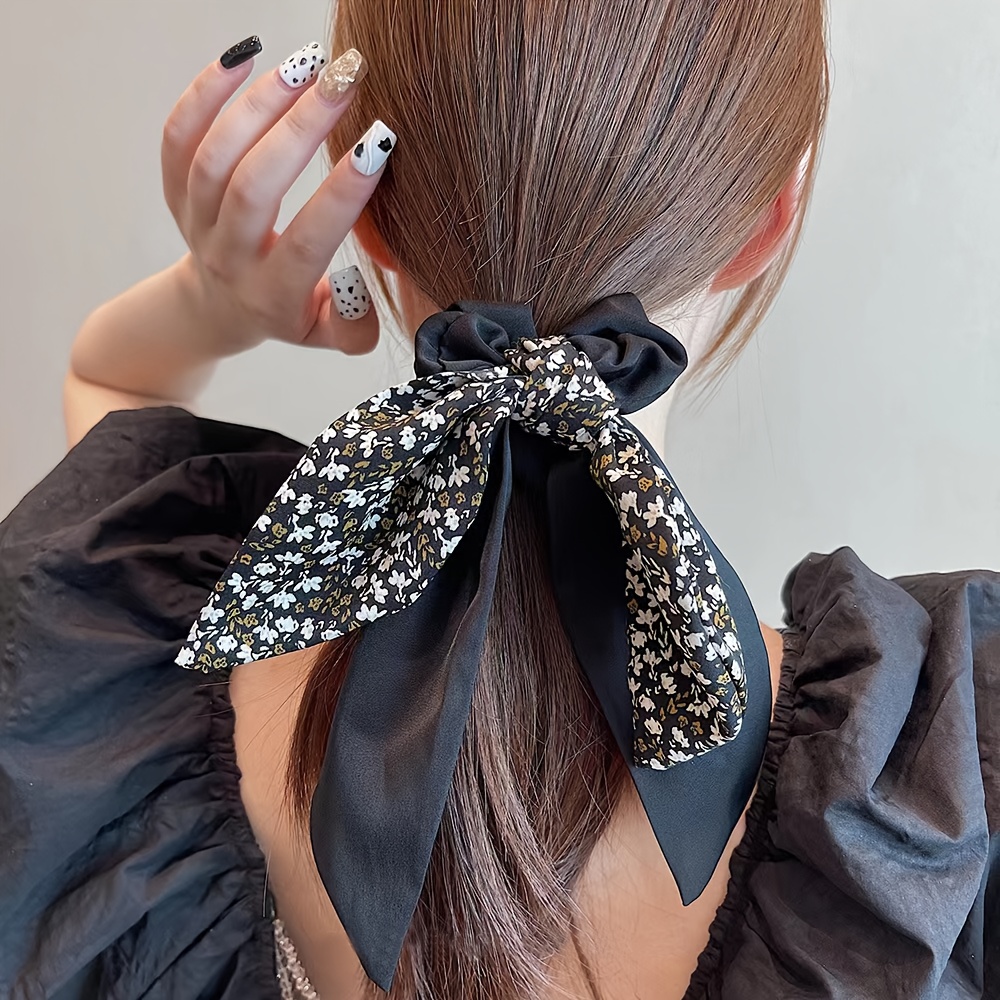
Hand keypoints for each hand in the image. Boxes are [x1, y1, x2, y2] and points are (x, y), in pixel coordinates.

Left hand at [161, 41, 392, 354]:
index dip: (343, 193)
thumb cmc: (286, 312)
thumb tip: (360, 285)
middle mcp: (228, 256)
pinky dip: (204, 93)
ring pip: (216, 156)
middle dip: (301, 128)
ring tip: (307, 63)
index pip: (307, 241)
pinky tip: (245, 57)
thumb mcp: (325, 334)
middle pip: (254, 186)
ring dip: (261, 103)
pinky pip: (178, 137)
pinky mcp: (175, 189)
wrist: (216, 309)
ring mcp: (196, 221)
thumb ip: (352, 327)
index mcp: (273, 295)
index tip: (379, 141)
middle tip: (345, 80)